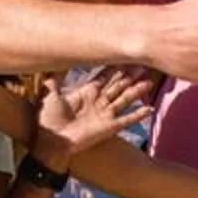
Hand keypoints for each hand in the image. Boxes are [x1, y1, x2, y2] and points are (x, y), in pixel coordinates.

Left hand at [35, 65, 158, 167]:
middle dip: (130, 75)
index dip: (115, 67)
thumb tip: (52, 62)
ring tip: (149, 82)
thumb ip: (54, 79)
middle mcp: (98, 102)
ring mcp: (105, 115)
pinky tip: (149, 109)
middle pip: (118, 85)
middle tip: (143, 63)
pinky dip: (138, 115)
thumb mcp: (50, 94)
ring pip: (125, 99)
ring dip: (137, 91)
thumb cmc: (48, 120)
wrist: (50, 142)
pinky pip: (126, 120)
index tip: (125, 55)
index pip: (105, 77)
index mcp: (86, 92)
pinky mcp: (108, 128)